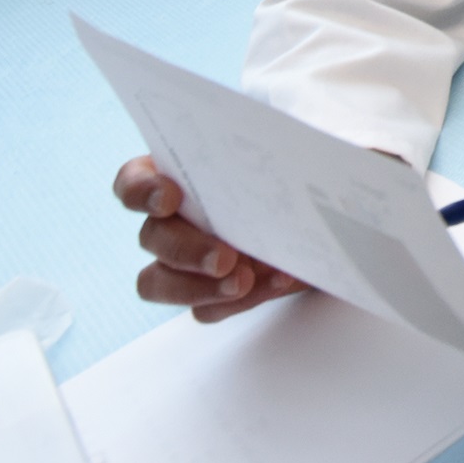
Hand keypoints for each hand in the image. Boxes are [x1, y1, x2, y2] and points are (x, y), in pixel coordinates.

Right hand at [114, 156, 307, 322]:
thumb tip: (299, 154)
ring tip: (244, 282)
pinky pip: (205, 309)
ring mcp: (184, 264)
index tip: (170, 198)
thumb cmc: (305, 181)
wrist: (329, 227)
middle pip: (151, 237)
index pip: (134, 182)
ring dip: (197, 288)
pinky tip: (275, 282)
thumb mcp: (301, 158)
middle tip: (225, 258)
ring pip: (158, 282)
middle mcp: (173, 221)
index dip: (142, 190)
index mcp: (182, 176)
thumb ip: (286, 153)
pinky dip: (238, 301)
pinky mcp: (208, 296)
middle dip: (186, 250)